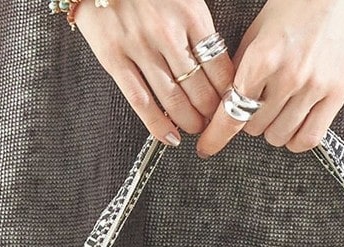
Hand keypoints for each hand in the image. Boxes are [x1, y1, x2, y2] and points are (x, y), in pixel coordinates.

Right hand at [73, 0, 236, 146]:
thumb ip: (197, 24)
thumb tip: (214, 60)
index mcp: (190, 14)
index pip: (219, 66)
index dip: (227, 93)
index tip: (228, 103)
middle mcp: (167, 34)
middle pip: (199, 88)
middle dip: (210, 112)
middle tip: (213, 120)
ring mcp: (140, 48)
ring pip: (173, 99)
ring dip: (188, 121)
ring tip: (194, 127)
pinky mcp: (115, 59)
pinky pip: (140, 101)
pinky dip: (157, 124)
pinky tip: (169, 136)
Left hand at [196, 0, 343, 156]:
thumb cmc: (298, 6)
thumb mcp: (258, 31)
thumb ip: (240, 68)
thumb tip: (224, 102)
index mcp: (263, 57)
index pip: (232, 112)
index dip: (216, 136)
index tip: (206, 147)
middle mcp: (289, 76)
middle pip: (253, 127)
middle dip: (249, 118)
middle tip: (258, 102)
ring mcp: (314, 88)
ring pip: (279, 137)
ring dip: (272, 129)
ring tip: (278, 108)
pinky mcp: (337, 94)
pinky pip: (308, 139)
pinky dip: (296, 139)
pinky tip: (294, 124)